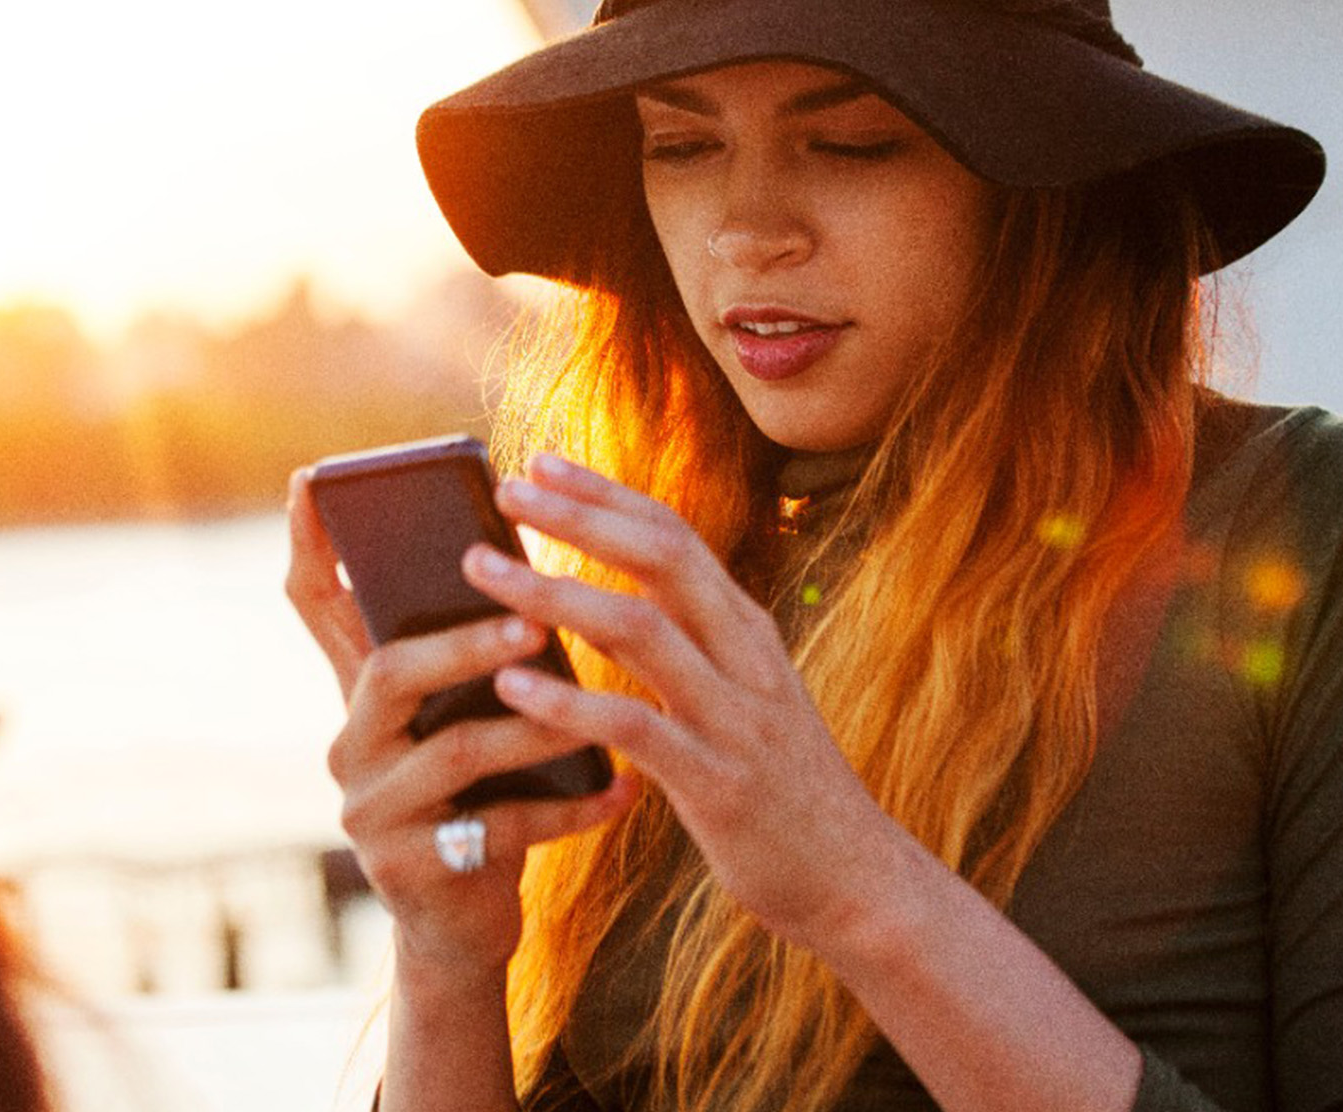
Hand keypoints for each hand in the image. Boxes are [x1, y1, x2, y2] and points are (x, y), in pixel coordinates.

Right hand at [284, 469, 635, 975]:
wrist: (464, 923)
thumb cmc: (481, 794)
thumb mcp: (463, 716)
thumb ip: (469, 653)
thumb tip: (523, 560)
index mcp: (364, 692)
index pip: (316, 605)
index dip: (311, 544)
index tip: (311, 479)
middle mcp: (351, 742)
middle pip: (391, 671)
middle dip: (466, 643)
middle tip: (533, 624)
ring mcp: (372, 809)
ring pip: (455, 750)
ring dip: (536, 728)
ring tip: (600, 715)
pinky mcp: (409, 869)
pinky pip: (499, 827)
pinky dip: (569, 808)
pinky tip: (624, 792)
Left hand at [469, 454, 904, 953]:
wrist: (858, 881)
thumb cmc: (781, 787)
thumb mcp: (742, 697)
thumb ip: (683, 647)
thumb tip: (595, 604)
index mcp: (747, 630)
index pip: (673, 534)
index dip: (605, 492)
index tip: (539, 460)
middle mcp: (745, 657)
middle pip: (660, 556)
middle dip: (578, 515)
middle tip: (505, 487)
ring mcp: (735, 718)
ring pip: (640, 629)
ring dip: (555, 593)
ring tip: (484, 573)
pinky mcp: (719, 784)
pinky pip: (636, 728)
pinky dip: (570, 702)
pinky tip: (511, 686)